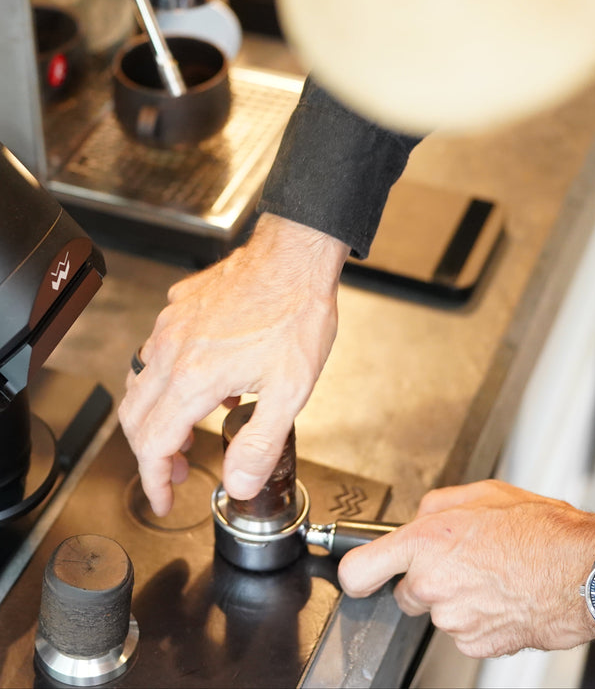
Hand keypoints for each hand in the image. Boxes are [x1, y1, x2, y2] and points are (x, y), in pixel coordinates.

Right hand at [117, 213, 348, 515]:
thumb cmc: (297, 314)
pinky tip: (207, 381)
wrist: (296, 257)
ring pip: (142, 382)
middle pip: (135, 417)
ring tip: (192, 431)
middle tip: (179, 470)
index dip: (154, 480)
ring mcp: (171, 325)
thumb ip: (260, 443)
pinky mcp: (180, 306)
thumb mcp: (289, 391)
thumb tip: (238, 484)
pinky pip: (158, 349)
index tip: (164, 498)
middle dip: (151, 453)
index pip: (153, 444)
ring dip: (158, 416)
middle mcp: (172, 350)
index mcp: (194, 378)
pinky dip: (170, 378)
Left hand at [338, 480, 594, 657]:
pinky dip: (479, 616)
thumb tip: (420, 519)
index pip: (360, 571)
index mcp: (427, 542)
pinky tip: (503, 594)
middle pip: (406, 593)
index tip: (363, 574)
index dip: (358, 573)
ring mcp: (454, 621)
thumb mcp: (483, 494)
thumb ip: (438, 506)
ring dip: (458, 596)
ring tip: (494, 573)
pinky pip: (465, 630)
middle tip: (462, 560)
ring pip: (440, 611)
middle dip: (426, 579)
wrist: (584, 572)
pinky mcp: (475, 645)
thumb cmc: (541, 530)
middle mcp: (433, 585)